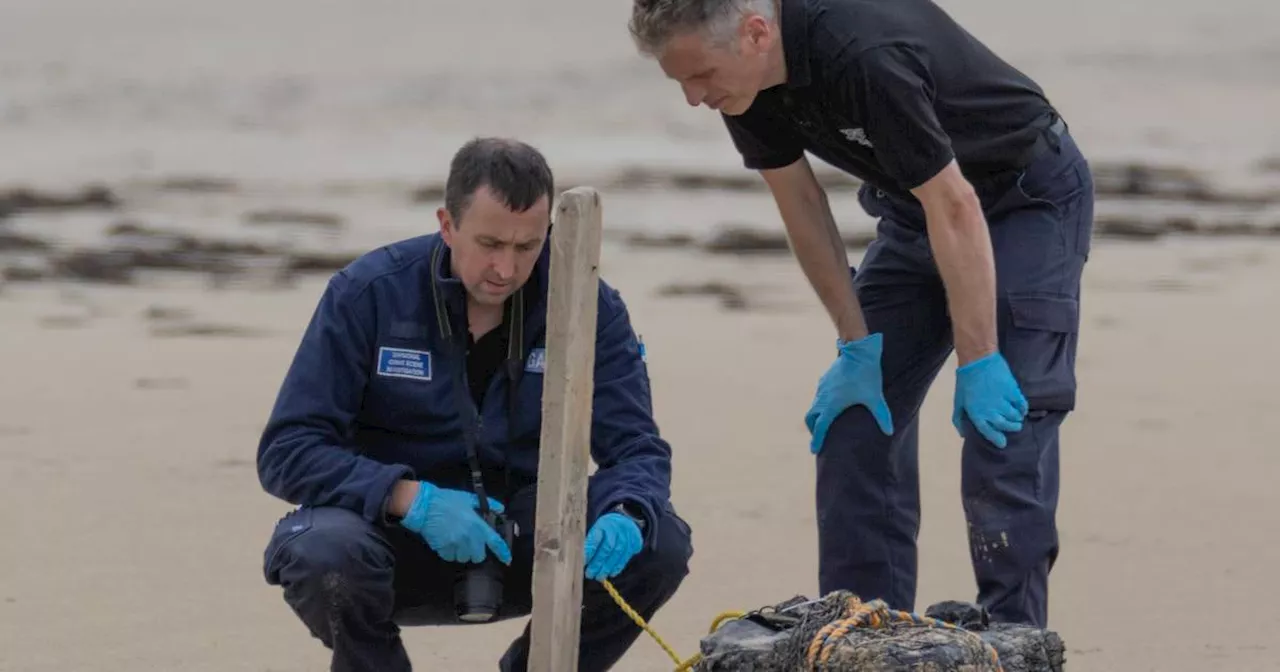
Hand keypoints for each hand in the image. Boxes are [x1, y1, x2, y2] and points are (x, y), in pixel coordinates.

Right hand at [400, 482, 511, 564]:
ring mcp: (456, 544)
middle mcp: (469, 537)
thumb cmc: (447, 500)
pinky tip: (446, 542)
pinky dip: (449, 552)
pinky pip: (450, 557)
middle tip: (469, 542)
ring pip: (464, 558)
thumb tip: (501, 508)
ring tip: (456, 541)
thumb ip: (487, 504)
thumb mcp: (469, 498)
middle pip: (479, 556)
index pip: (495, 542)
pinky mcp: (443, 549)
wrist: (424, 505)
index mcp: (477, 524)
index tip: (507, 560)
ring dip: (462, 553)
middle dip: (476, 552)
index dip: (503, 553)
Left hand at [583, 512, 642, 580]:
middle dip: (598, 563)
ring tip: (600, 576)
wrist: (626, 519)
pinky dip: (618, 566)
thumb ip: (590, 543)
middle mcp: (616, 529)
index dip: (589, 552)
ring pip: (617, 553)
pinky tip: (611, 573)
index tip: (583, 563)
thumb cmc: (606, 529)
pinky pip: (626, 556)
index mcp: (603, 525)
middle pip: (607, 548)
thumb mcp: (597, 530)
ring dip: (608, 567)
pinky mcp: (635, 542)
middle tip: (590, 574)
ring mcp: (627, 535)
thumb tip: (583, 561)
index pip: (595, 538)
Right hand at [804, 332, 893, 453]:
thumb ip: (881, 415)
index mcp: (831, 405)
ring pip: (814, 406)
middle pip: (810, 418)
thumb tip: (890, 432)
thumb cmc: (866, 375)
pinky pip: (819, 396)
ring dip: (816, 416)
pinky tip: (832, 403)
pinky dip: (820, 404)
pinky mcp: (825, 379)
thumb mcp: (875, 397)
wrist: (857, 350)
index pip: (820, 428)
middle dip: (813, 429)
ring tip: (824, 422)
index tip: (814, 451)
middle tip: (818, 437)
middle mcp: (823, 397)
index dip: (817, 441)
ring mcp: (822, 387)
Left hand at [952, 352, 1028, 448]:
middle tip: (1014, 428)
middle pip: (1004, 425)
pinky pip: (1021, 404)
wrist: (978, 360)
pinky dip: (1023, 408)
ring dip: (1017, 419)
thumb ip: (959, 418)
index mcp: (976, 414)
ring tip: (1018, 418)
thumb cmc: (966, 380)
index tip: (1003, 444)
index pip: (988, 432)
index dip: (996, 439)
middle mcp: (991, 411)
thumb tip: (963, 434)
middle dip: (1011, 428)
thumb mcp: (958, 401)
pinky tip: (1022, 409)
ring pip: (1014, 416)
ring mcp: (1002, 401)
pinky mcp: (1012, 391)